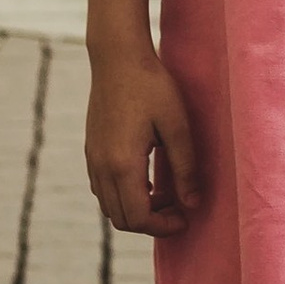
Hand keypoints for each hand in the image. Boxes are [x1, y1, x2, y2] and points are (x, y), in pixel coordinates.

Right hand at [85, 48, 200, 233]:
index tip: (185, 218)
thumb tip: (193, 204)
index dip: (163, 227)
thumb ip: (185, 168)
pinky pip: (103, 189)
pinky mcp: (91, 149)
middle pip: (121, 219)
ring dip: (137, 209)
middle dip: (151, 222)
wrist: (117, 57)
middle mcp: (102, 167)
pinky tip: (148, 178)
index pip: (138, 217)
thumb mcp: (177, 126)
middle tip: (179, 208)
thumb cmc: (152, 86)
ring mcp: (93, 159)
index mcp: (123, 164)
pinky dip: (124, 195)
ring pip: (110, 206)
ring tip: (166, 193)